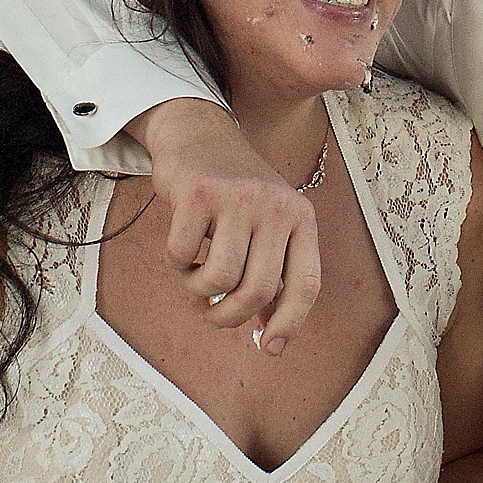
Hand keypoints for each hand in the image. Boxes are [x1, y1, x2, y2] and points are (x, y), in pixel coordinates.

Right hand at [130, 98, 320, 352]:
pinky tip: (182, 248)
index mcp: (301, 218)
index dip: (289, 323)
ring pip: (219, 278)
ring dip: (199, 292)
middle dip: (228, 317)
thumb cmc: (235, 194)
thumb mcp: (269, 224)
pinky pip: (182, 255)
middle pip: (256, 290)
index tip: (267, 348)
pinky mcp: (198, 194)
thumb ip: (273, 272)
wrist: (199, 134)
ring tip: (195, 278)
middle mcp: (275, 207)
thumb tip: (268, 337)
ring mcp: (237, 198)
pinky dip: (177, 264)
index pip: (306, 283)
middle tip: (212, 316)